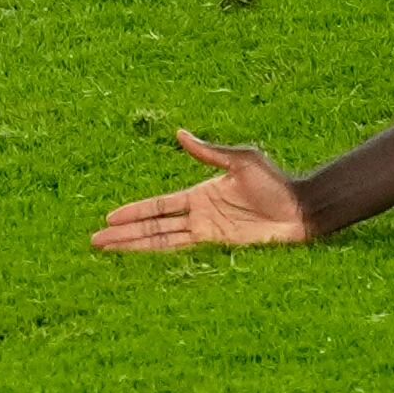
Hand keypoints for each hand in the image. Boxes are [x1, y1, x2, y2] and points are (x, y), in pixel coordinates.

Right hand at [92, 129, 310, 251]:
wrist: (300, 208)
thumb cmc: (276, 182)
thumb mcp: (241, 161)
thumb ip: (209, 152)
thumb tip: (180, 133)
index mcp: (202, 193)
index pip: (160, 204)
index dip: (135, 211)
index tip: (109, 216)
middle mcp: (199, 214)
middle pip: (154, 225)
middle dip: (124, 232)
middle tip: (94, 239)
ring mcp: (207, 231)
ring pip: (160, 240)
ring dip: (133, 245)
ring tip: (104, 250)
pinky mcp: (218, 245)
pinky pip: (181, 250)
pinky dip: (159, 254)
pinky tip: (140, 258)